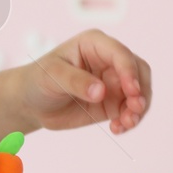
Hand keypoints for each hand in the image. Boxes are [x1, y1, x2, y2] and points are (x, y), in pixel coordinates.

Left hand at [19, 29, 151, 133]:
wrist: (32, 103)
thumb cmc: (38, 79)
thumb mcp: (52, 76)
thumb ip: (76, 81)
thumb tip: (101, 91)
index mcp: (94, 44)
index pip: (120, 54)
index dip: (129, 71)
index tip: (131, 91)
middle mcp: (108, 60)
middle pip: (138, 71)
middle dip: (141, 91)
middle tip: (134, 110)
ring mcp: (113, 82)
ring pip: (140, 92)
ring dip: (138, 109)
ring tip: (125, 124)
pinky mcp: (113, 102)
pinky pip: (131, 111)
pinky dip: (130, 121)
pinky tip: (118, 129)